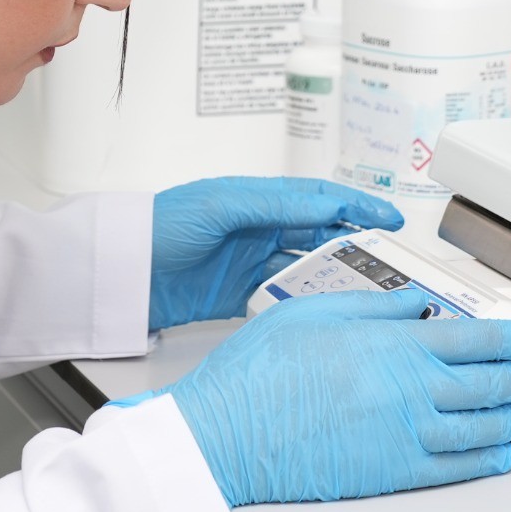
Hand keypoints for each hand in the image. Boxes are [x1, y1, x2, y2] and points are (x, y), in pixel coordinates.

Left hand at [148, 175, 402, 329]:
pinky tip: (323, 312)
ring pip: (306, 268)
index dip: (357, 206)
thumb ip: (275, 206)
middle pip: (320, 235)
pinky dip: (304, 303)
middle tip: (389, 261)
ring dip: (335, 277)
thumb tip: (326, 205)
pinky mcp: (240, 295)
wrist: (120, 272)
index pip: (320, 199)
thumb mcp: (221, 207)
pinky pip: (283, 297)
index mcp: (259, 199)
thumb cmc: (160, 226)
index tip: (390, 219)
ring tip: (366, 290)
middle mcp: (260, 229)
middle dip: (357, 245)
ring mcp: (252, 263)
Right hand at [163, 291, 510, 505]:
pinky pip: (453, 468)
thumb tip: (412, 303)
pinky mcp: (390, 472)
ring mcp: (402, 434)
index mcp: (389, 344)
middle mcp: (406, 390)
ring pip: (477, 426)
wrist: (229, 434)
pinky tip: (500, 455)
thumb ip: (371, 305)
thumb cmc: (258, 375)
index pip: (470, 337)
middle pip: (484, 381)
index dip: (507, 338)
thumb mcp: (312, 312)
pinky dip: (485, 461)